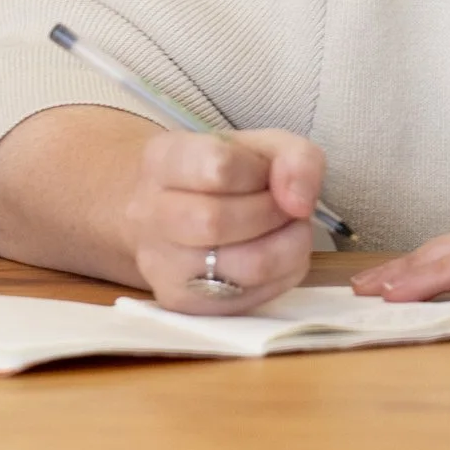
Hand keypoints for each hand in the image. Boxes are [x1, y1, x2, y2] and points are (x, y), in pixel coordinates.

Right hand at [123, 126, 326, 312]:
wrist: (177, 212)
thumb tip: (301, 202)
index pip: (217, 168)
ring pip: (243, 267)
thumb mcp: (264, 147)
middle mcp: (148, 214)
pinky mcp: (182, 302)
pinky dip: (280, 276)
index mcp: (162, 161)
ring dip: (286, 246)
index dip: (261, 173)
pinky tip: (273, 255)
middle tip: (284, 207)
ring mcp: (159, 265)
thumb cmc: (226, 175)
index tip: (269, 174)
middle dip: (273, 213)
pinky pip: (249, 299)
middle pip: (218, 222)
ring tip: (284, 231)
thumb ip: (295, 158)